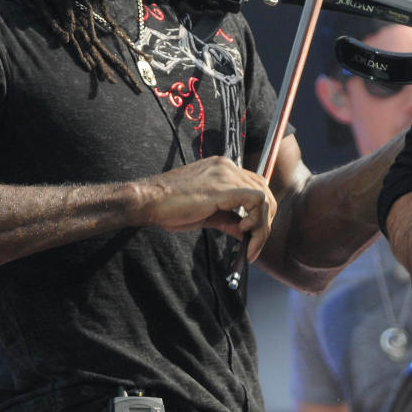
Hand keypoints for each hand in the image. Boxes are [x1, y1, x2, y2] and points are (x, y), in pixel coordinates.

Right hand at [141, 156, 275, 260]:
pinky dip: (257, 220)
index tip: (251, 234)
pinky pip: (256, 200)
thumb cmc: (170, 207)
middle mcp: (228, 167)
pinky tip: (242, 232)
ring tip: (250, 244)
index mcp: (223, 169)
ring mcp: (226, 174)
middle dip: (264, 221)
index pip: (254, 186)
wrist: (147, 201)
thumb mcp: (207, 213)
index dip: (259, 212)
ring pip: (263, 197)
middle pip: (264, 190)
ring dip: (262, 225)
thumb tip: (244, 231)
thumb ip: (228, 218)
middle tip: (254, 244)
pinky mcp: (223, 188)